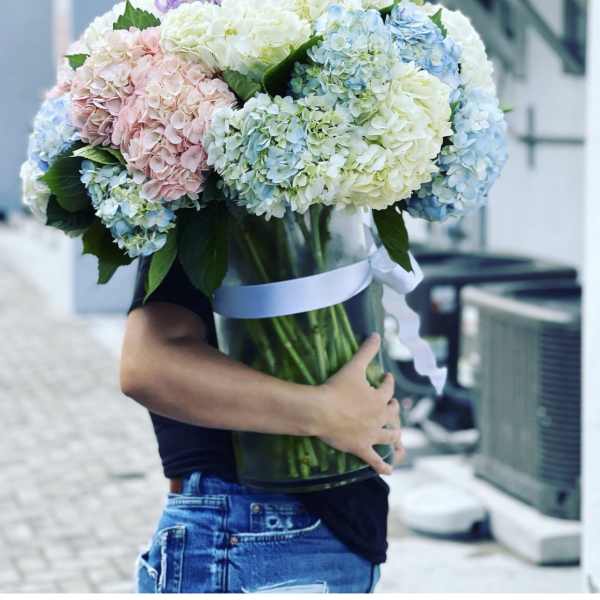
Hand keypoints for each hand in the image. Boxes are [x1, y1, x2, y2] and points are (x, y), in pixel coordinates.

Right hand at [316, 334, 401, 475]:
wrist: (321, 411)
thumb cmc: (337, 388)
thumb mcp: (353, 366)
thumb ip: (366, 350)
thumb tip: (377, 334)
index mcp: (379, 398)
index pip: (388, 388)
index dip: (388, 383)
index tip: (386, 378)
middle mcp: (379, 417)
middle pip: (392, 414)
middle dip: (393, 410)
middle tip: (392, 408)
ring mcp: (371, 434)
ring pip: (389, 436)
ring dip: (394, 436)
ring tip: (397, 437)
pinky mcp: (361, 448)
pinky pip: (375, 460)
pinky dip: (383, 466)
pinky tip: (389, 470)